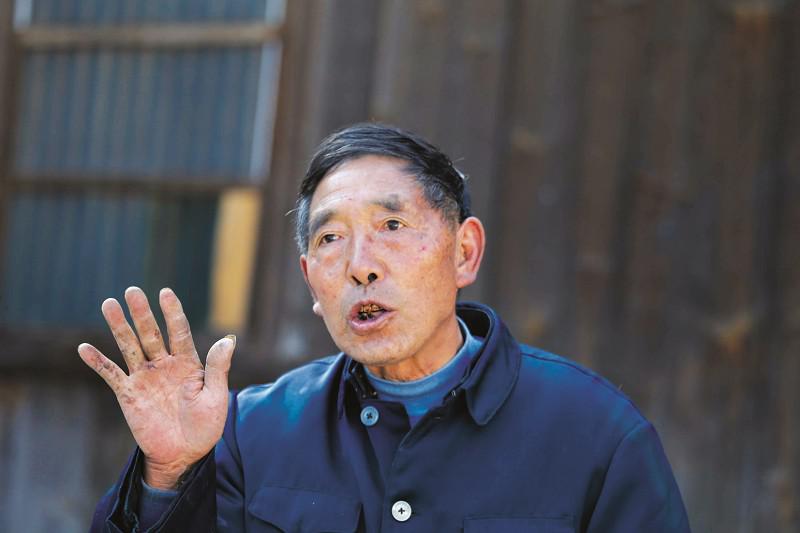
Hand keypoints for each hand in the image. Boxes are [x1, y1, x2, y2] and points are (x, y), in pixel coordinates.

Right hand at [78, 287, 234, 488]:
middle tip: (132, 291)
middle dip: (142, 313)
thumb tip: (228, 339)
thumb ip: (218, 368)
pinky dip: (98, 361)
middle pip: (151, 333)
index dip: (173, 312)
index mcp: (188, 363)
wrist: (184, 454)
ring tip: (109, 304)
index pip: (179, 331)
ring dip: (119, 326)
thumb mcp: (216, 396)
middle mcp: (164, 365)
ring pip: (130, 346)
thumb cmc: (205, 426)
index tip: (165, 292)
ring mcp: (145, 378)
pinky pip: (111, 374)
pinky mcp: (129, 394)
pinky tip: (84, 348)